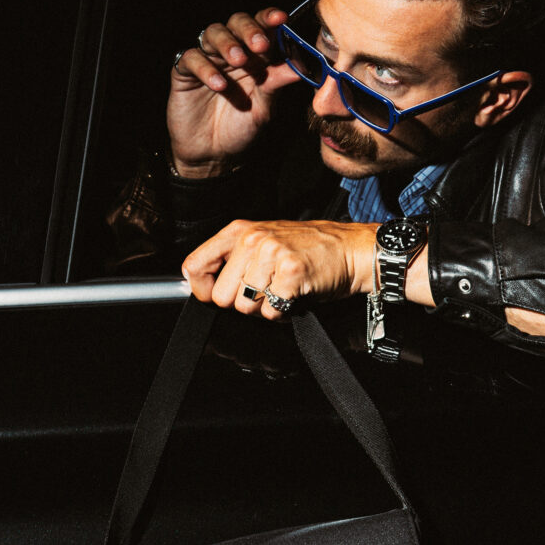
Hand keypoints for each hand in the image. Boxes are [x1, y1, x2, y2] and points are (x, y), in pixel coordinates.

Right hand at [167, 8, 300, 176]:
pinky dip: (206, 68)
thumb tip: (302, 66)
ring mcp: (208, 60)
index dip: (270, 19)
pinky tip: (219, 84)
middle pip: (237, 23)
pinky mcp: (185, 73)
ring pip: (213, 33)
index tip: (281, 19)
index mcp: (255, 57)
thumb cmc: (242, 128)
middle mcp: (232, 52)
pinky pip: (192, 58)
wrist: (214, 156)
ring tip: (238, 60)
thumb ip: (278, 83)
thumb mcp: (265, 107)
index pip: (262, 28)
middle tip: (260, 45)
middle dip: (249, 29)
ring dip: (228, 44)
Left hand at [182, 220, 378, 319]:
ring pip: (246, 307)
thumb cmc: (309, 249)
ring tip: (282, 291)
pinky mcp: (291, 274)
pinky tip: (295, 296)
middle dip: (242, 303)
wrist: (351, 249)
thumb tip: (204, 288)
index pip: (194, 265)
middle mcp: (252, 240)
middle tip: (265, 291)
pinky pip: (271, 312)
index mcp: (239, 231)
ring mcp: (272, 255)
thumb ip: (233, 259)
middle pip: (221, 297)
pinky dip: (283, 313)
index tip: (214, 294)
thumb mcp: (264, 241)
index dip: (202, 289)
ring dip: (265, 308)